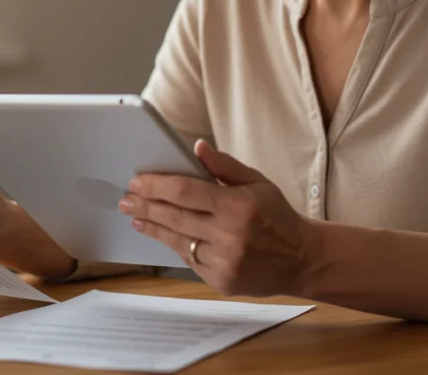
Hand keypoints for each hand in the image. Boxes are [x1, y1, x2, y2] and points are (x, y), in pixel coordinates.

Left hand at [118, 139, 322, 296]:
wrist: (302, 259)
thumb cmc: (277, 216)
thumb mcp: (258, 182)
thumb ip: (225, 165)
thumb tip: (197, 147)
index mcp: (238, 205)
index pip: (185, 191)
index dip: (156, 185)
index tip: (137, 182)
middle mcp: (230, 235)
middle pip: (174, 217)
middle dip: (145, 206)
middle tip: (126, 200)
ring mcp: (225, 261)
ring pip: (178, 241)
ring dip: (153, 228)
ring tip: (137, 218)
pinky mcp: (222, 281)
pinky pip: (190, 261)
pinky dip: (176, 246)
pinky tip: (164, 235)